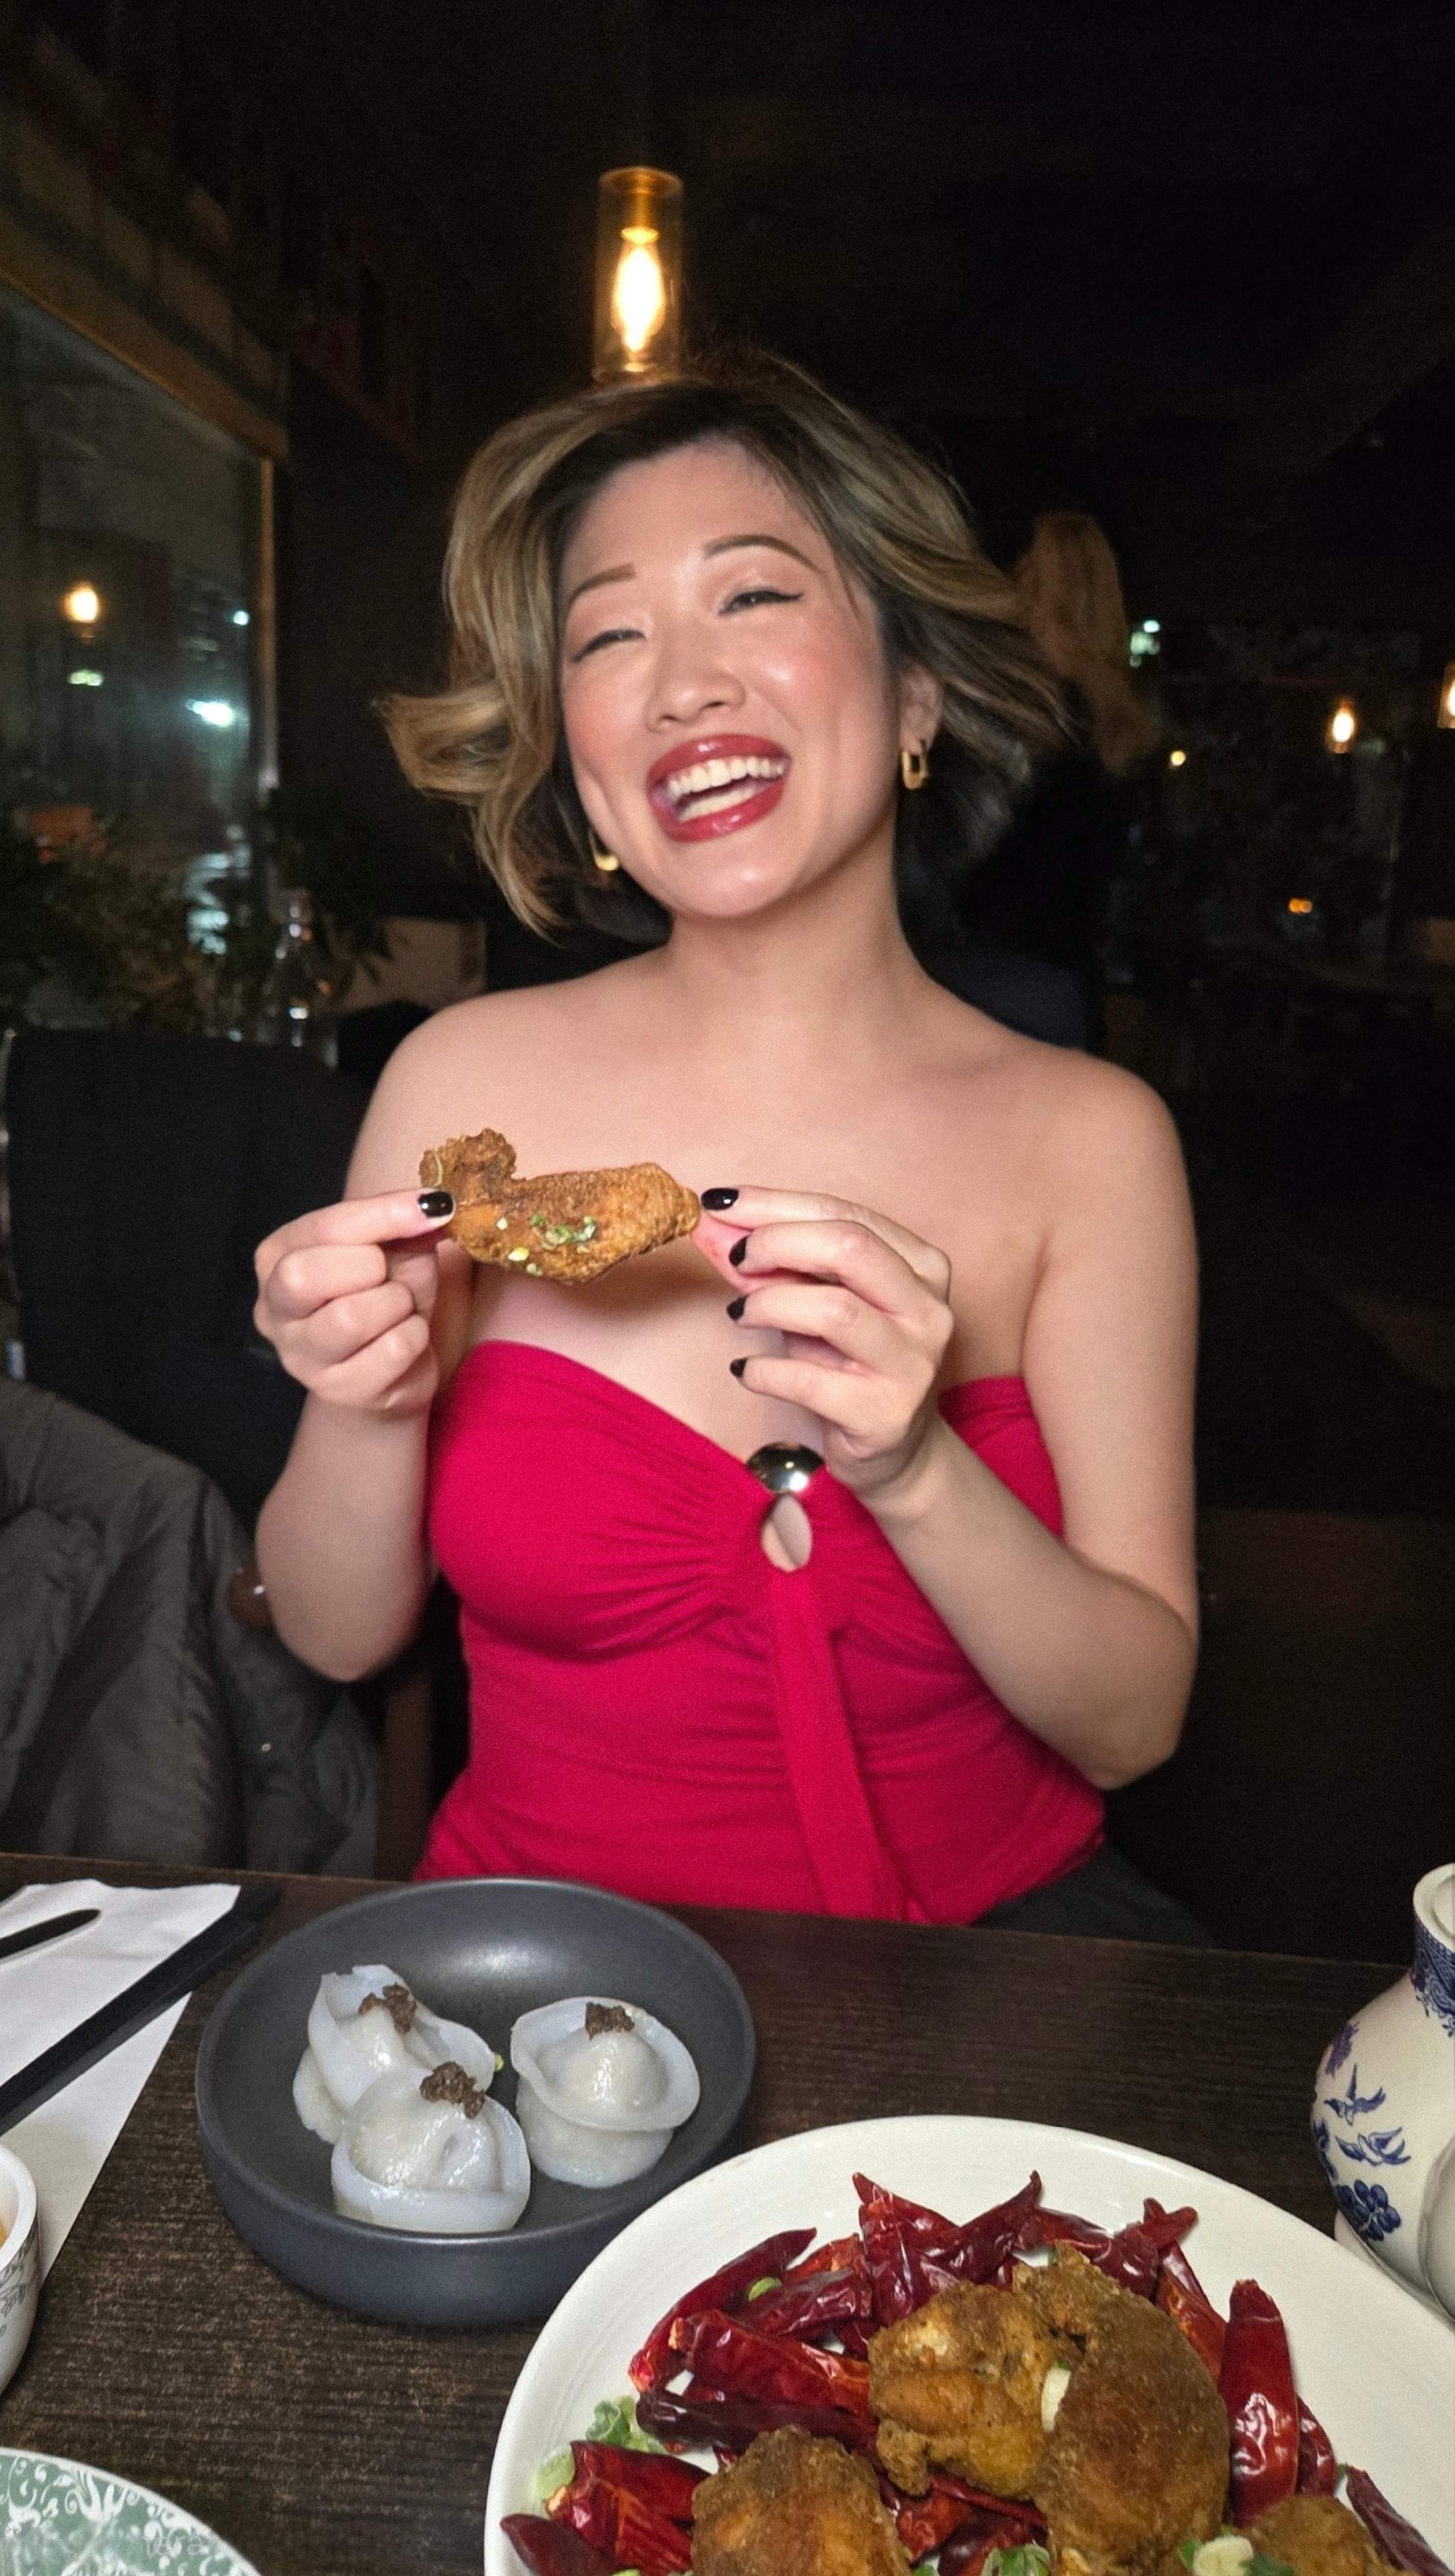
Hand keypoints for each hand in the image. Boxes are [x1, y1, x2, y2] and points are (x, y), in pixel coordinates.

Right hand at [254, 1190, 456, 1418]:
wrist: (395, 1367)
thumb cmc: (385, 1295)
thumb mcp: (394, 1249)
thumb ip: (404, 1225)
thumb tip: (433, 1205)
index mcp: (278, 1256)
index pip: (325, 1228)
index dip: (385, 1214)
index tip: (435, 1206)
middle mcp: (274, 1307)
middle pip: (305, 1276)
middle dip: (369, 1267)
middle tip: (389, 1275)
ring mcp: (300, 1355)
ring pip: (349, 1318)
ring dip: (396, 1304)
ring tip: (400, 1307)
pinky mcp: (336, 1389)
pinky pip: (390, 1351)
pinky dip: (414, 1336)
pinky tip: (406, 1337)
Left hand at [694, 1189, 954, 1505]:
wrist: (893, 1450)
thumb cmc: (849, 1362)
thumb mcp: (813, 1302)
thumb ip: (768, 1263)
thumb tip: (709, 1224)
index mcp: (921, 1265)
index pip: (844, 1212)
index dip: (775, 1204)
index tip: (720, 1203)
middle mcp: (927, 1309)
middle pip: (849, 1247)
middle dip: (776, 1242)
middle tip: (734, 1258)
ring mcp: (912, 1364)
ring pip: (834, 1309)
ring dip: (769, 1303)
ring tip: (738, 1314)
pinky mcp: (884, 1415)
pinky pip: (809, 1380)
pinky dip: (764, 1370)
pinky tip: (746, 1369)